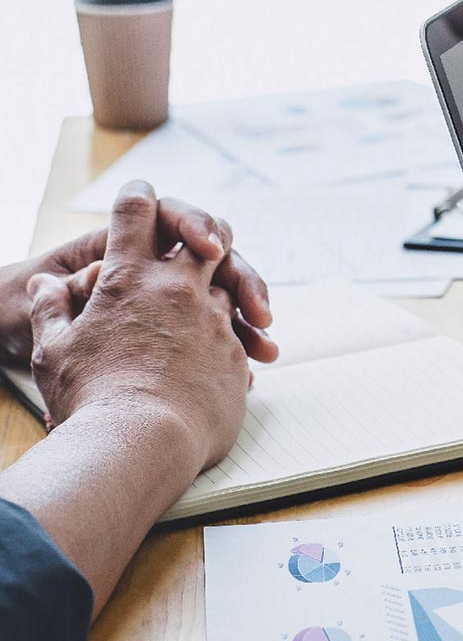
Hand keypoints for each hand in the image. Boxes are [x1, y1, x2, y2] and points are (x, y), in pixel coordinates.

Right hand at [27, 181, 251, 470]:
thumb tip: (44, 282)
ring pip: (230, 286)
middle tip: (206, 245)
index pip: (137, 210)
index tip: (141, 196)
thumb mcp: (52, 348)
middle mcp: (179, 288)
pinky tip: (220, 359)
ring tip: (212, 314)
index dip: (138, 196)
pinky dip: (231, 340)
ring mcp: (214, 319)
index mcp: (130, 277)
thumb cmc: (88, 396)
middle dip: (207, 234)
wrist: (140, 444)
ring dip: (224, 293)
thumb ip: (49, 308)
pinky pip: (239, 336)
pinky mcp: (236, 353)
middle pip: (210, 236)